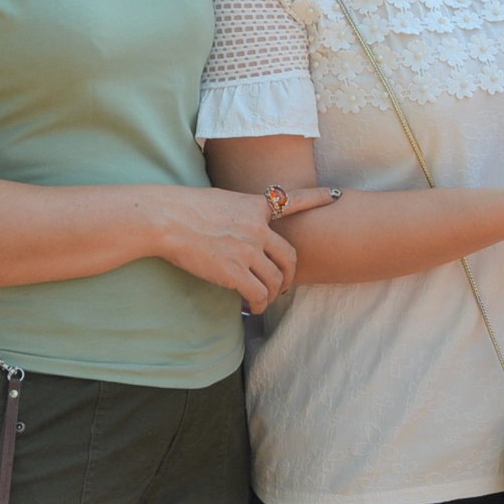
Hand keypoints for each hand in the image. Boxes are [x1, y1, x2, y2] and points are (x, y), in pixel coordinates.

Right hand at [154, 187, 336, 313]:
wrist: (168, 218)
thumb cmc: (185, 208)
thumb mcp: (221, 200)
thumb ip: (241, 215)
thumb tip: (244, 231)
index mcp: (254, 207)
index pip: (293, 200)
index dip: (317, 198)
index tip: (335, 195)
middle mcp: (257, 228)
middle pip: (289, 256)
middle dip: (289, 274)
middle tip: (283, 284)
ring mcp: (248, 251)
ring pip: (275, 280)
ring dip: (272, 293)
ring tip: (263, 299)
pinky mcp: (234, 272)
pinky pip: (258, 294)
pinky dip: (258, 304)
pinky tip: (252, 307)